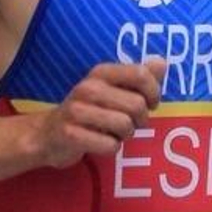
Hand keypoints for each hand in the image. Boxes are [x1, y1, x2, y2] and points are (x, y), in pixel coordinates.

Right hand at [33, 59, 166, 168]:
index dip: (154, 92)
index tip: (150, 103)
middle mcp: (88, 87)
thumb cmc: (90, 111)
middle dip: (140, 120)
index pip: (141, 74)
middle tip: (129, 123)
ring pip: (125, 125)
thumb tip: (161, 63)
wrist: (49, 134)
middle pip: (137, 105)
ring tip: (114, 133)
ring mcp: (77, 111)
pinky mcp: (70, 134)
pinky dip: (111, 148)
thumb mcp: (113, 89)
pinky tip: (100, 142)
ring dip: (125, 135)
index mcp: (101, 72)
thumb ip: (140, 77)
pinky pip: (110, 145)